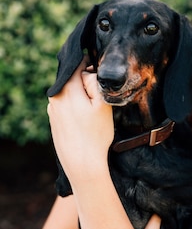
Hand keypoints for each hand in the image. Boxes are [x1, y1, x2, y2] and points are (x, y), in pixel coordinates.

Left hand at [47, 58, 113, 183]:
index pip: (77, 65)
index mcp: (66, 89)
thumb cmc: (96, 134)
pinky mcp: (53, 120)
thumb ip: (94, 82)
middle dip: (84, 80)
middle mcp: (55, 97)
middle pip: (71, 78)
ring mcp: (52, 110)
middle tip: (99, 95)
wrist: (82, 163)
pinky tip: (84, 120)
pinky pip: (65, 105)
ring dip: (79, 94)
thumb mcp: (103, 104)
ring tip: (93, 110)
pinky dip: (74, 106)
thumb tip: (88, 72)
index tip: (100, 73)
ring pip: (68, 92)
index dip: (90, 65)